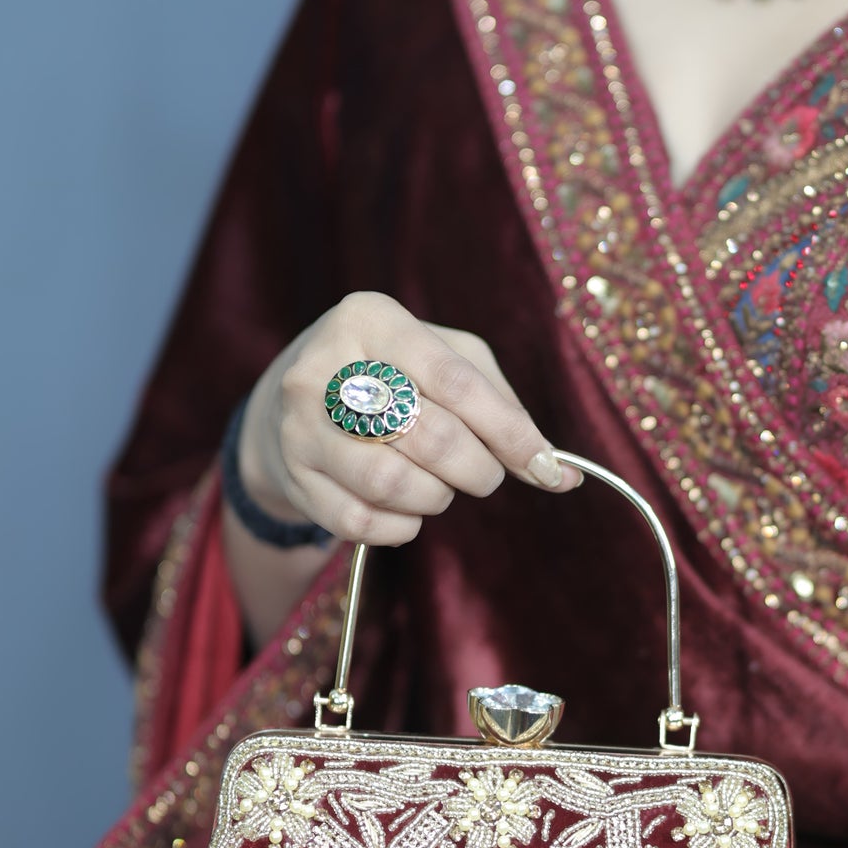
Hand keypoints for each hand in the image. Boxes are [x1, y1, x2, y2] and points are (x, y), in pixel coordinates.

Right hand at [237, 289, 580, 543]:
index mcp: (371, 319)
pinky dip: (401, 527)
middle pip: (430, 436)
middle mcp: (324, 365)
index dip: (509, 431)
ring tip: (439, 487)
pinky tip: (406, 511)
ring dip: (436, 498)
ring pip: (392, 483)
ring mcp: (298, 424)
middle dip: (478, 469)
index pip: (456, 382)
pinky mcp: (291, 476)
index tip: (547, 467)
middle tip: (486, 476)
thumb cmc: (389, 375)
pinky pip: (361, 522)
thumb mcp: (443, 359)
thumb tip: (560, 472)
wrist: (286, 403)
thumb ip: (502, 405)